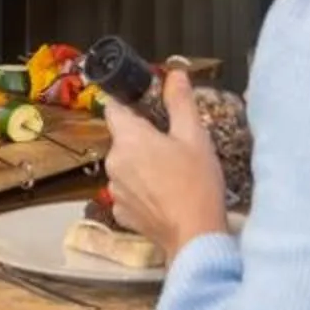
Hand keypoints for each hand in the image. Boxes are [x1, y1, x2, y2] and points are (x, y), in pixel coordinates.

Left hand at [101, 69, 227, 259]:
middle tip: (172, 145)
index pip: (113, 108)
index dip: (129, 105)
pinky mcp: (121, 213)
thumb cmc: (197, 182)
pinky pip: (128, 192)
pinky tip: (164, 196)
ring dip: (141, 165)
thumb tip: (174, 73)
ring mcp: (114, 190)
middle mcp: (113, 163)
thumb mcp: (194, 135)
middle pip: (122, 139)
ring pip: (125, 166)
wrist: (195, 236)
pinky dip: (142, 191)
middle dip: (142, 139)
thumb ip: (180, 101)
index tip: (148, 108)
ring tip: (171, 174)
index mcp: (128, 139)